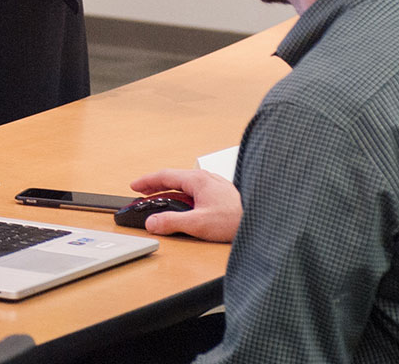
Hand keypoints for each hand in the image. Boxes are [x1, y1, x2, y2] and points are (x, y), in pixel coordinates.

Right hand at [125, 168, 240, 241]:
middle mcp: (206, 179)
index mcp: (198, 180)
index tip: (134, 186)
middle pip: (174, 179)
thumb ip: (172, 222)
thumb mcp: (199, 223)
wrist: (263, 219)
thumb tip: (153, 222)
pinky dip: (182, 197)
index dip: (147, 181)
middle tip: (142, 193)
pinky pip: (195, 192)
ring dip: (169, 193)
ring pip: (185, 186)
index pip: (165, 175)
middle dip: (156, 186)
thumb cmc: (236, 219)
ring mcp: (214, 187)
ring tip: (159, 201)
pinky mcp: (220, 196)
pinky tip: (184, 208)